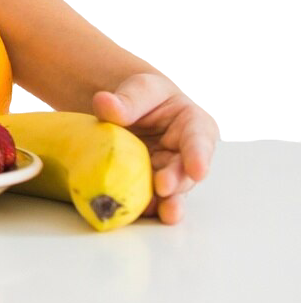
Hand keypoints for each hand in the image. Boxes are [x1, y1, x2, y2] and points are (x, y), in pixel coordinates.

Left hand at [93, 72, 215, 224]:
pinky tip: (136, 213)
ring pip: (172, 192)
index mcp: (195, 127)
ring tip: (162, 212)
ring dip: (166, 203)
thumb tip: (104, 103)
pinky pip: (150, 199)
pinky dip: (144, 207)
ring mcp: (170, 174)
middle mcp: (187, 156)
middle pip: (185, 172)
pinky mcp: (151, 187)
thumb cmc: (146, 97)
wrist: (133, 112)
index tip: (198, 170)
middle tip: (164, 188)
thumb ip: (129, 98)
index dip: (198, 156)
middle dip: (176, 182)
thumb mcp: (142, 88)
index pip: (199, 140)